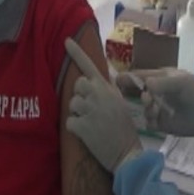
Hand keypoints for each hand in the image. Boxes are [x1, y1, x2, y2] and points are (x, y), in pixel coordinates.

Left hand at [65, 39, 142, 172]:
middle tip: (90, 108)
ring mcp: (90, 110)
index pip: (90, 66)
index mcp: (109, 89)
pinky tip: (86, 133)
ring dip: (77, 113)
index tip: (65, 40)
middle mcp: (99, 95)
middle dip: (80, 95)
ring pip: (71, 103)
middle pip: (77, 84)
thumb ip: (107, 92)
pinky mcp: (82, 126)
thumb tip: (93, 83)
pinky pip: (69, 121)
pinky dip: (75, 128)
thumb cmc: (125, 130)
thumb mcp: (120, 104)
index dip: (77, 52)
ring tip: (90, 123)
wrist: (128, 153)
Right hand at [116, 69, 193, 136]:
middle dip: (137, 95)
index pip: (140, 76)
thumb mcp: (181, 82)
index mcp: (160, 78)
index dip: (128, 78)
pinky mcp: (161, 123)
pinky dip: (150, 121)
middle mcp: (157, 92)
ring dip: (146, 109)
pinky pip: (148, 123)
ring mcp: (158, 108)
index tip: (117, 81)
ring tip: (156, 109)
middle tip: (148, 99)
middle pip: (137, 93)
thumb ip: (161, 83)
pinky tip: (158, 120)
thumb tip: (144, 85)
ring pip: (142, 109)